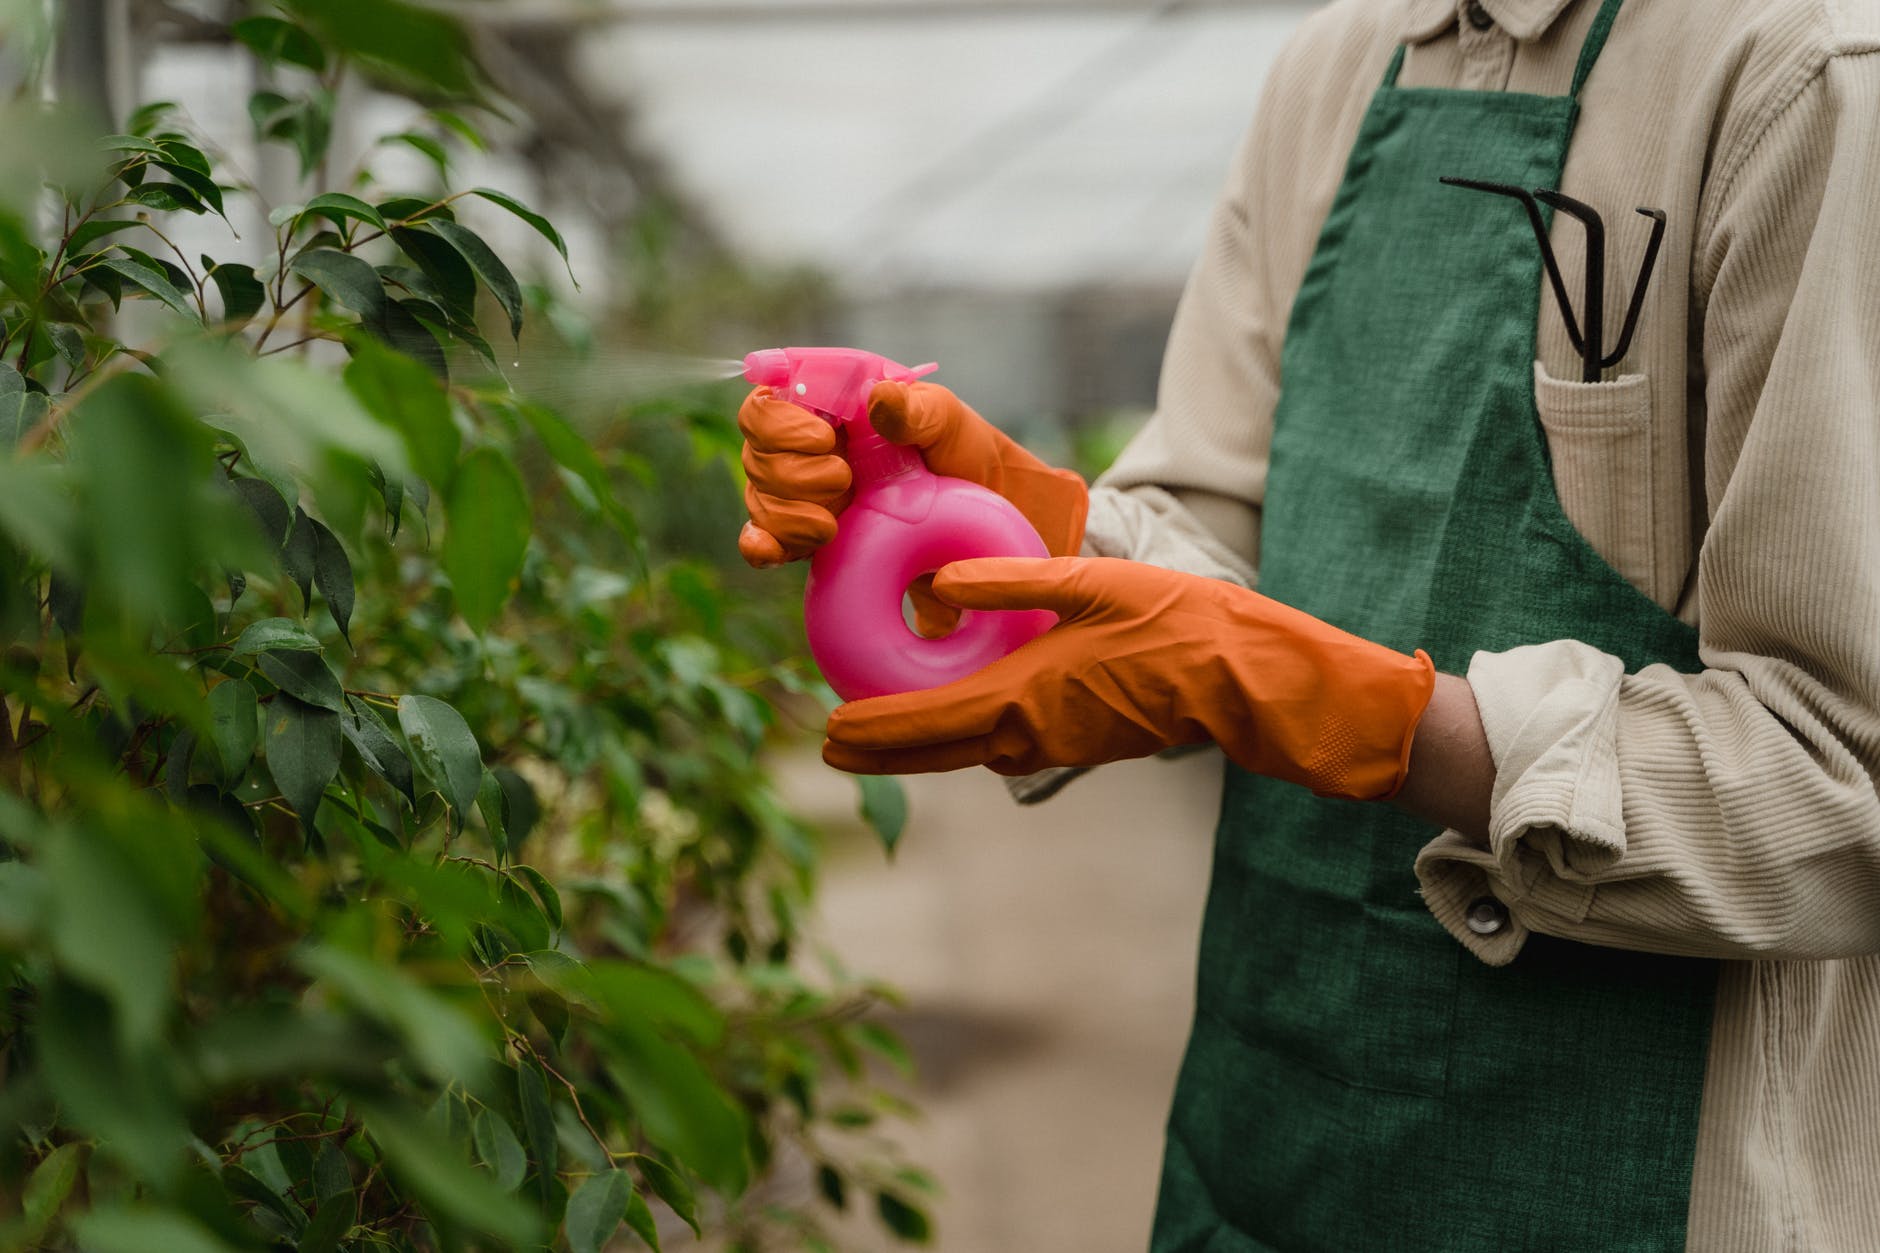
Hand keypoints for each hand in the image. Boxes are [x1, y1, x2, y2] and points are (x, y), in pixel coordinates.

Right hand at [737, 380, 1088, 567]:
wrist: (980, 522)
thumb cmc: (963, 454)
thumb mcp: (947, 422)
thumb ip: (915, 409)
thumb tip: (879, 399)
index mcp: (827, 403)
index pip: (768, 401)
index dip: (779, 422)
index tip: (824, 439)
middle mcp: (805, 444)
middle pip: (755, 452)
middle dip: (791, 474)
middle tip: (843, 482)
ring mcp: (803, 491)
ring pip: (758, 497)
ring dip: (787, 513)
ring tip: (835, 524)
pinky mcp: (808, 534)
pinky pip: (764, 538)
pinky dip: (762, 544)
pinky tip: (770, 553)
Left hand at [821, 556, 1436, 801]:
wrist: (1246, 680)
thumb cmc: (1178, 623)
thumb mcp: (1092, 585)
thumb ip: (1012, 581)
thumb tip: (942, 580)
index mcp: (1024, 696)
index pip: (925, 722)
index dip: (871, 730)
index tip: (827, 733)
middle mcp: (1030, 733)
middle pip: (935, 751)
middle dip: (881, 750)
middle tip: (832, 745)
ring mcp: (1056, 744)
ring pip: (968, 751)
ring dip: (921, 745)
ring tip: (879, 729)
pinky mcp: (1079, 742)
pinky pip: (1002, 745)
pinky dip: (964, 736)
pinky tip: (957, 714)